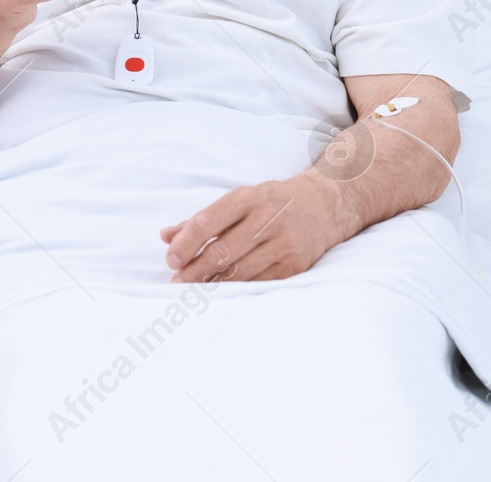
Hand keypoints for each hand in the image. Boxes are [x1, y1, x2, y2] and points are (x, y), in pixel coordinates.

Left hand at [160, 172, 358, 282]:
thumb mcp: (237, 200)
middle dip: (195, 269)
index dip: (185, 244)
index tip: (171, 260)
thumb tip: (166, 236)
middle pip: (222, 251)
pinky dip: (238, 287)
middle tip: (177, 281)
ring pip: (241, 270)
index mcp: (246, 198)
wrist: (324, 204)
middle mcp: (266, 219)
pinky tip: (223, 290)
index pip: (207, 222)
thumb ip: (201, 219)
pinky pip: (261, 281)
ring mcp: (284, 242)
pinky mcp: (296, 263)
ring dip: (213, 282)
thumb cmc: (270, 202)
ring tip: (194, 288)